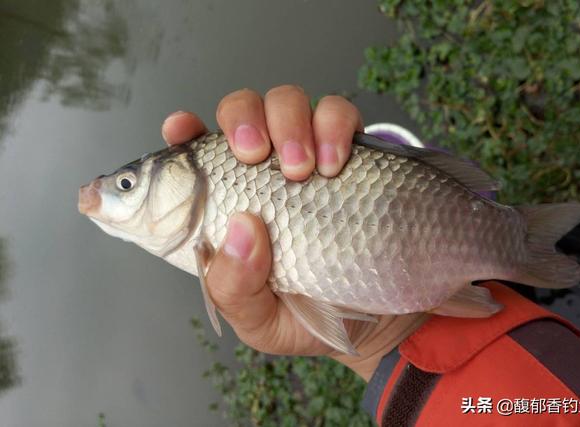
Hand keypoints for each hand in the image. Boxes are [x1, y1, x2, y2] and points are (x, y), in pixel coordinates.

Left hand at [161, 85, 426, 379]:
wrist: (377, 321)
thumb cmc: (306, 315)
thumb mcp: (259, 320)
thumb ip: (234, 287)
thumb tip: (241, 229)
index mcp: (227, 204)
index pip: (193, 154)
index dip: (182, 132)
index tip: (181, 129)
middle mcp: (262, 171)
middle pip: (241, 110)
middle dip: (243, 119)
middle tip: (254, 155)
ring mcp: (306, 154)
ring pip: (287, 100)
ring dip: (289, 123)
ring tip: (302, 169)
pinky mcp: (349, 151)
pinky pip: (339, 113)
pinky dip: (334, 126)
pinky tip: (335, 164)